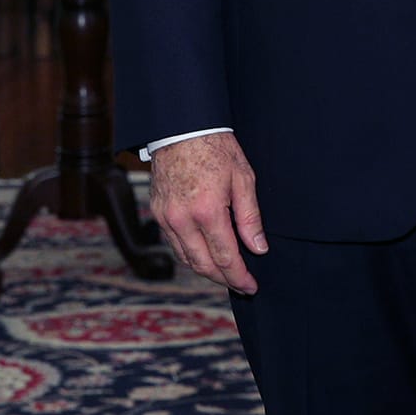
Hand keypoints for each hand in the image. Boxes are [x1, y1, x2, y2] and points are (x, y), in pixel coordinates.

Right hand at [148, 132, 266, 294]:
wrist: (182, 128)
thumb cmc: (217, 148)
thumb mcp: (243, 178)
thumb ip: (250, 217)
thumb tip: (258, 248)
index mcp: (207, 211)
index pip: (225, 257)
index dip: (239, 276)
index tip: (251, 286)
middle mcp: (182, 219)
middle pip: (203, 264)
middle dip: (223, 279)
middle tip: (241, 285)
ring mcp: (165, 218)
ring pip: (186, 257)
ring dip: (206, 270)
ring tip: (226, 274)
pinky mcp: (157, 213)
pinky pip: (174, 244)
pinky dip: (190, 254)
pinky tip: (205, 254)